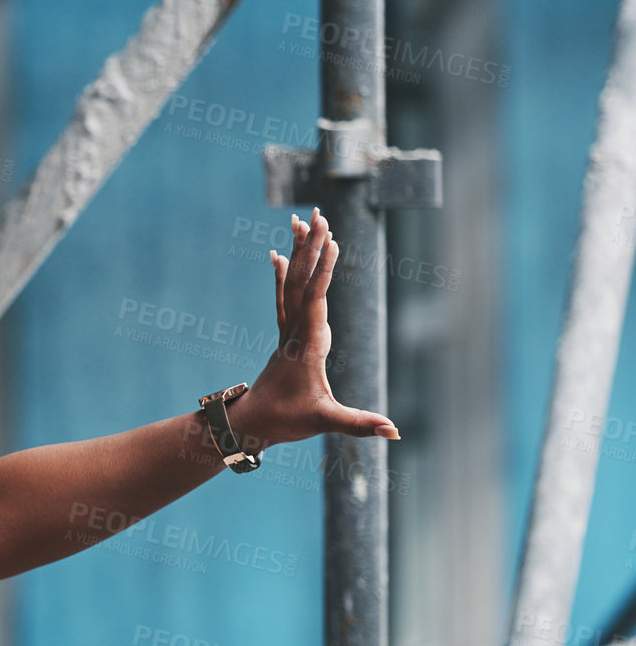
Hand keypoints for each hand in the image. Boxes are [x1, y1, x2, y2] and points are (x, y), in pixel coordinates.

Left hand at [231, 207, 399, 449]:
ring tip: (300, 221)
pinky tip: (279, 255)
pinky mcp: (285, 336)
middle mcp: (295, 331)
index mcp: (307, 344)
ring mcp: (287, 332)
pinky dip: (283, 275)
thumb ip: (358, 424)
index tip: (332, 241)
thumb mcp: (324, 422)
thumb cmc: (286, 421)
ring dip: (298, 253)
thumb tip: (394, 431)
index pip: (315, 299)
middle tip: (318, 214)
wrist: (250, 423)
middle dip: (311, 248)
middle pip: (303, 281)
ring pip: (291, 284)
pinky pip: (283, 298)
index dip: (323, 271)